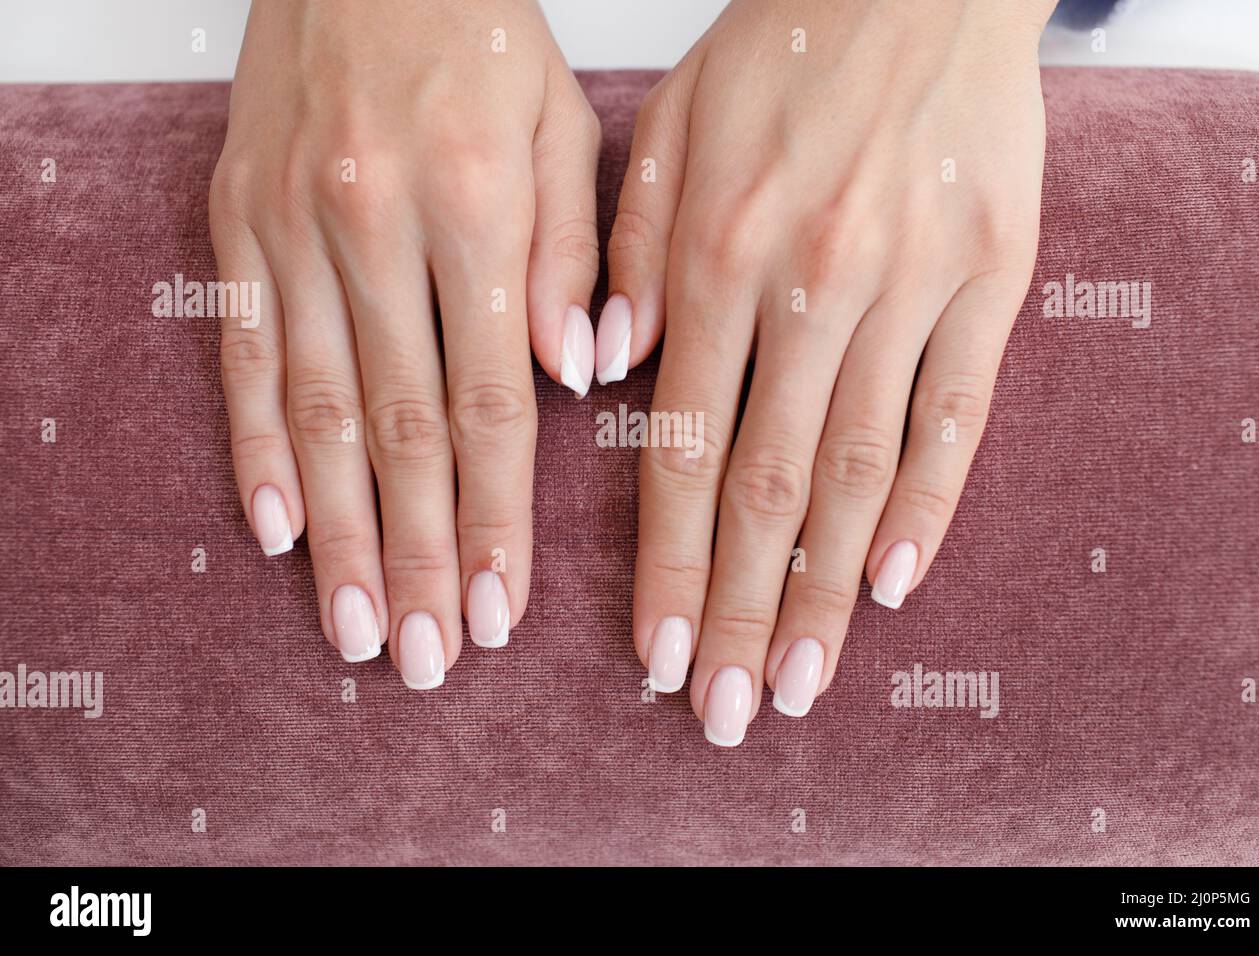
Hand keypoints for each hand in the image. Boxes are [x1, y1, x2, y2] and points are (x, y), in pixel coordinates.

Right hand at [210, 0, 600, 684]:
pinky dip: (257, 446)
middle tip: (433, 656)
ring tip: (359, 627)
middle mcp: (375, 227)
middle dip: (421, 556)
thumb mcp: (563, 125)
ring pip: (320, 412)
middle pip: (403, 431)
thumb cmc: (478, 35)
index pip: (492, 404)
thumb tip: (577, 383)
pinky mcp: (233, 223)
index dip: (499, 518)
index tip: (506, 607)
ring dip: (339, 534)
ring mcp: (292, 229)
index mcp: (475, 207)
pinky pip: (242, 353)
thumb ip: (578, 256)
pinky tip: (275, 529)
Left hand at [603, 0, 1052, 742]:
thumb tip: (599, 374)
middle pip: (770, 488)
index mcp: (720, 255)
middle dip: (744, 612)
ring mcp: (911, 285)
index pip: (684, 451)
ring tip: (804, 679)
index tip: (659, 657)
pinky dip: (929, 502)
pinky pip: (960, 413)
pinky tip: (895, 581)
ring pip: (861, 471)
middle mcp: (812, 286)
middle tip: (729, 710)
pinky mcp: (996, 277)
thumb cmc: (782, 48)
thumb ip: (626, 255)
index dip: (671, 568)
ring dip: (828, 589)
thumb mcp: (670, 127)